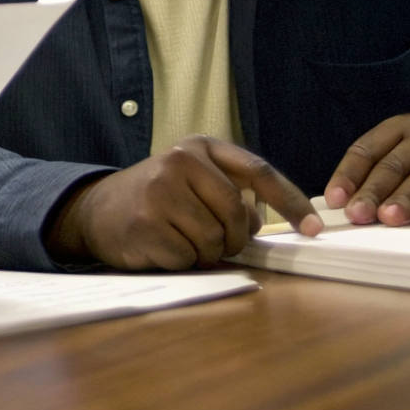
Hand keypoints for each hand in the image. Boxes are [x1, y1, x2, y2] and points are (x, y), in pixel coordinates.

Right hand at [46, 136, 321, 269]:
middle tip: (216, 242)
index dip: (291, 202)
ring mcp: (160, 192)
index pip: (258, 172)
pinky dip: (182, 261)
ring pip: (214, 240)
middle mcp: (178, 162)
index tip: (313, 229)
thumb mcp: (192, 183)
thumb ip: (230, 195)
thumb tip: (261, 223)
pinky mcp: (146, 223)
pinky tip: (162, 247)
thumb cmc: (155, 199)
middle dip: (233, 238)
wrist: (95, 210)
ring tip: (180, 239)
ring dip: (205, 252)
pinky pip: (188, 256)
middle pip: (237, 214)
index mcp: (198, 148)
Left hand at [325, 114, 409, 224]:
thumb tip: (346, 203)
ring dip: (405, 199)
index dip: (348, 174)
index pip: (365, 150)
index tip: (334, 198)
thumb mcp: (401, 150)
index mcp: (398, 129)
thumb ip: (378, 172)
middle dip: (373, 191)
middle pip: (392, 165)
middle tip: (358, 214)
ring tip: (390, 217)